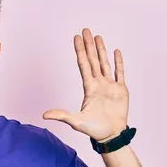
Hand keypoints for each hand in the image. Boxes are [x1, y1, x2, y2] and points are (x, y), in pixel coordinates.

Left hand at [43, 28, 128, 142]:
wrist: (111, 136)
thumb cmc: (93, 130)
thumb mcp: (75, 121)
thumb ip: (61, 115)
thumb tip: (44, 115)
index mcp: (89, 88)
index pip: (83, 65)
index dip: (80, 51)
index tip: (76, 38)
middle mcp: (98, 84)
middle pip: (93, 60)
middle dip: (89, 45)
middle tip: (86, 30)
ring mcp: (110, 86)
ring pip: (105, 64)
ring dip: (102, 50)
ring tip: (98, 37)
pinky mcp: (121, 90)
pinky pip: (120, 73)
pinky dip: (118, 62)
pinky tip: (116, 52)